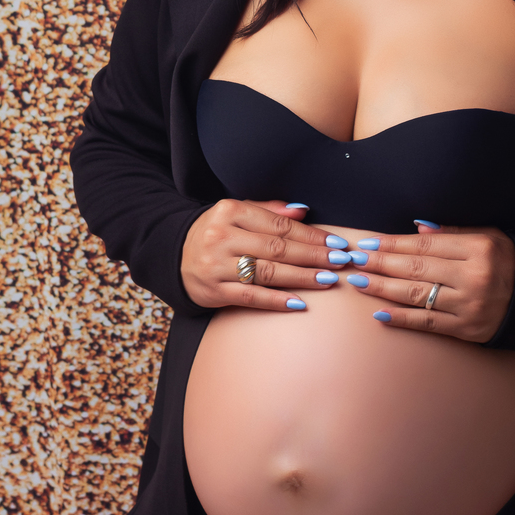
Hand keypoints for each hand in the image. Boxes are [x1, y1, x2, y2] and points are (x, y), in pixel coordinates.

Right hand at [181, 199, 339, 311]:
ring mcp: (216, 265)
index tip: (336, 242)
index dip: (311, 234)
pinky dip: (276, 300)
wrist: (173, 255)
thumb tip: (303, 211)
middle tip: (340, 261)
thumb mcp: (236, 212)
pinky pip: (251, 296)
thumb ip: (269, 211)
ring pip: (267, 272)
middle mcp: (222, 236)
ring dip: (302, 277)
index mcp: (230, 211)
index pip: (279, 225)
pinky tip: (299, 303)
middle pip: (277, 248)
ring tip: (328, 279)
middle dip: (313, 255)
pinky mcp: (214, 290)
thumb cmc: (216, 232)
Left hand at [337, 222, 514, 343]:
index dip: (394, 244)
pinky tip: (379, 314)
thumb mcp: (490, 238)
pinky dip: (402, 319)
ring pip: (417, 295)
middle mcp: (474, 276)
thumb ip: (453, 233)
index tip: (370, 243)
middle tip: (355, 260)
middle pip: (417, 269)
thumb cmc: (509, 264)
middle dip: (381, 264)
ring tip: (359, 283)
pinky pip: (428, 323)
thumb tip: (415, 229)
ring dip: (383, 289)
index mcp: (479, 249)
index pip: (425, 246)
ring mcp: (469, 305)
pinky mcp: (467, 329)